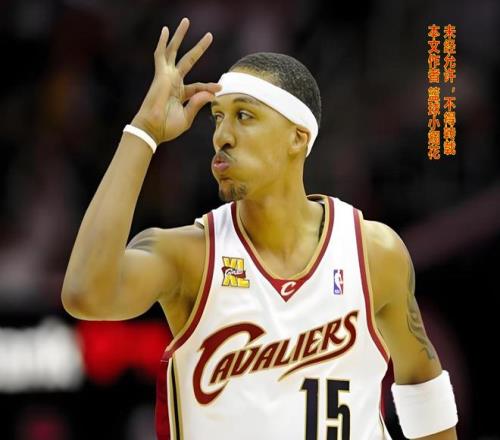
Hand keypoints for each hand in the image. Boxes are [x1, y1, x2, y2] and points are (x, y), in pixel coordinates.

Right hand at [131, 18, 220, 143]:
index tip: (220, 88)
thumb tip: (211, 94)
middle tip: (210, 35)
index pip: (198, 86)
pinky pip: (161, 55)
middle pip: (188, 60)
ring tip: (186, 21)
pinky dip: (163, 42)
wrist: (153, 129)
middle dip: (199, 48)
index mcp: (180, 94)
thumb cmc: (167, 127)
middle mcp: (173, 82)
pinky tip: (166, 30)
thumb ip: (198, 104)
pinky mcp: (160, 75)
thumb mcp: (187, 117)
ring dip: (180, 36)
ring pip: (174, 51)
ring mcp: (167, 77)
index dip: (209, 87)